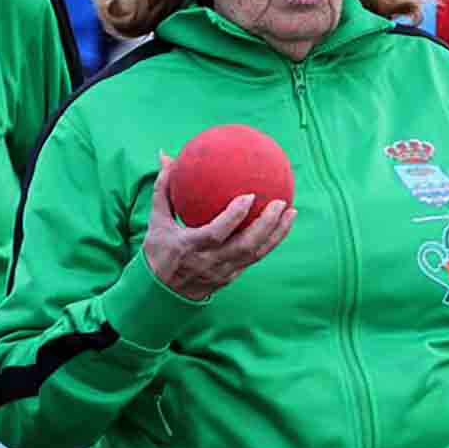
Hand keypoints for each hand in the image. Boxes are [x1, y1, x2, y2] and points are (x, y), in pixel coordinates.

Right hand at [141, 153, 293, 301]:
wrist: (162, 293)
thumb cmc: (159, 251)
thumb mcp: (157, 221)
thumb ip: (164, 189)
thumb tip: (165, 155)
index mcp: (189, 247)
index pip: (216, 233)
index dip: (234, 217)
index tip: (250, 196)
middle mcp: (209, 262)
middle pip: (245, 246)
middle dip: (266, 225)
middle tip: (281, 202)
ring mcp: (223, 272)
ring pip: (256, 254)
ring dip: (276, 234)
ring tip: (291, 212)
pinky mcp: (231, 278)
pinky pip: (255, 259)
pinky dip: (270, 242)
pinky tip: (281, 226)